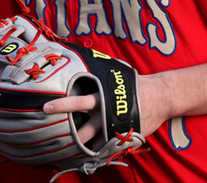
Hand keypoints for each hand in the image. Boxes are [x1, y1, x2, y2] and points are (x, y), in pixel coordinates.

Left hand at [43, 73, 169, 141]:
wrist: (160, 98)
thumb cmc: (135, 83)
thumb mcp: (117, 73)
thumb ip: (101, 70)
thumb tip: (87, 54)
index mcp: (102, 98)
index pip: (78, 101)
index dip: (62, 105)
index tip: (47, 107)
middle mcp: (105, 115)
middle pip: (82, 128)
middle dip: (67, 134)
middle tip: (53, 138)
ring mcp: (113, 129)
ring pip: (92, 142)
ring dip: (80, 145)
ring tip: (67, 149)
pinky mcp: (122, 137)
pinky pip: (106, 147)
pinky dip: (97, 149)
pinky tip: (88, 152)